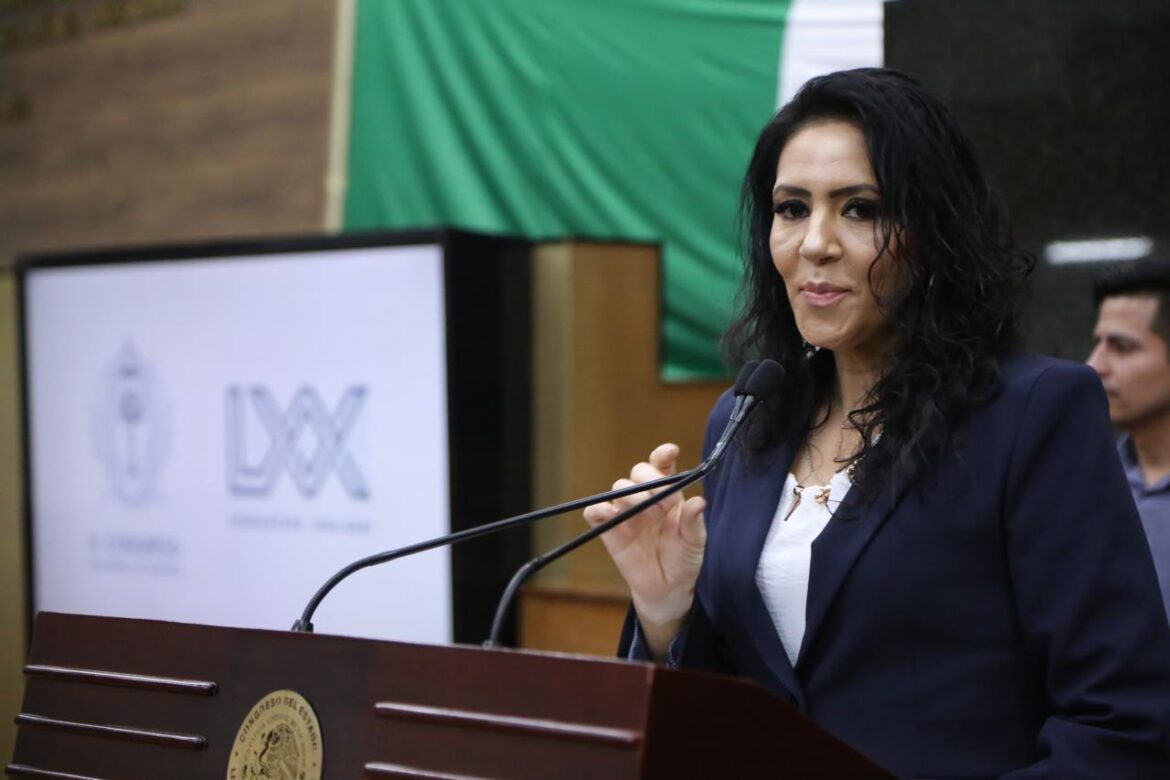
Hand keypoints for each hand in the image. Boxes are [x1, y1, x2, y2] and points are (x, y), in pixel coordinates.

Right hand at [584, 443, 706, 658]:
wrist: (667, 590)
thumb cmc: (683, 560)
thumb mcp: (695, 542)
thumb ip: (694, 522)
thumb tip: (699, 501)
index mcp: (669, 495)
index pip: (662, 466)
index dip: (663, 455)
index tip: (670, 452)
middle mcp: (646, 498)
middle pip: (639, 471)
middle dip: (650, 480)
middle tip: (663, 502)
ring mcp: (626, 512)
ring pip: (619, 487)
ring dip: (631, 495)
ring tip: (645, 514)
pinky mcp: (608, 529)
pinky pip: (596, 511)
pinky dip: (600, 509)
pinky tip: (612, 515)